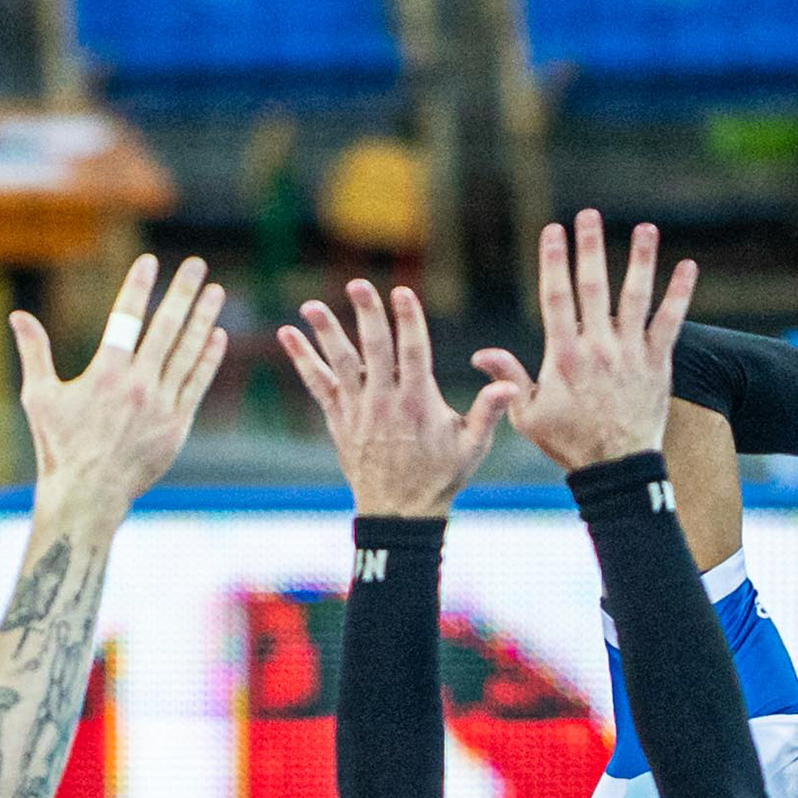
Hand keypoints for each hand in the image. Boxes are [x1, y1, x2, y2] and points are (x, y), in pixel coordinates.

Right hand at [18, 252, 224, 514]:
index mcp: (105, 374)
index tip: (150, 262)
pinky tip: (217, 335)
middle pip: (166, 328)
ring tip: (215, 291)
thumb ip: (34, 352)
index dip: (139, 287)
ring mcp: (161, 406)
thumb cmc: (58, 447)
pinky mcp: (176, 426)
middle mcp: (137, 385)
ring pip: (187, 353)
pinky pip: (197, 384)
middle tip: (197, 265)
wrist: (87, 497)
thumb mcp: (39, 397)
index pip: (126, 318)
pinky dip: (208, 358)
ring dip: (203, 319)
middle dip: (183, 293)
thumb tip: (17, 315)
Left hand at [279, 279, 520, 518]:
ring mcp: (358, 410)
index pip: (413, 352)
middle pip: (374, 350)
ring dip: (326, 332)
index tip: (402, 292)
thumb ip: (488, 411)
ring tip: (310, 304)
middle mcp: (385, 402)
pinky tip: (287, 334)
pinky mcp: (339, 419)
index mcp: (418, 403)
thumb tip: (510, 384)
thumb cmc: (440, 477)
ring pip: (340, 364)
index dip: (408, 321)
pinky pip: (317, 384)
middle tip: (357, 284)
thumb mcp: (472, 447)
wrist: (398, 513)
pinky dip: (302, 359)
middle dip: (366, 315)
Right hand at [471, 210, 694, 473]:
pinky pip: (671, 322)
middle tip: (588, 215)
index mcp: (564, 356)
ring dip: (640, 260)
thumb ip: (508, 379)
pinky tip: (687, 267)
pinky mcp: (657, 362)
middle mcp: (598, 348)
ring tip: (645, 229)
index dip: (554, 261)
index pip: (557, 297)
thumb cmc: (568, 443)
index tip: (552, 231)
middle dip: (590, 248)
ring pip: (636, 297)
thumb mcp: (527, 415)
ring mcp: (631, 353)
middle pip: (594, 287)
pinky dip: (680, 294)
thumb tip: (481, 354)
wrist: (616, 469)